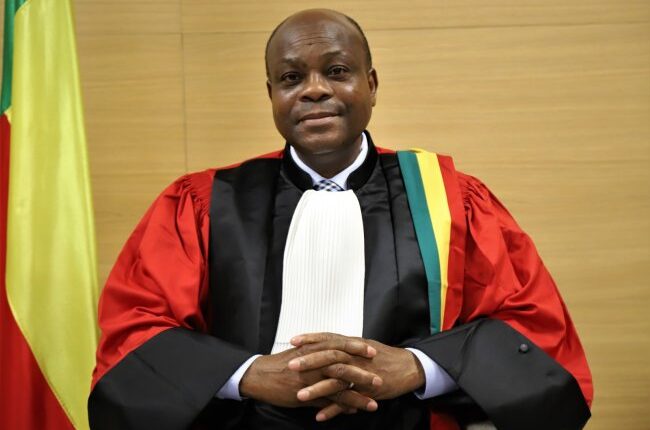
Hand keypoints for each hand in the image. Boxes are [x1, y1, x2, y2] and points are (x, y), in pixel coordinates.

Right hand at [239, 339, 379, 413]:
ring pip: (339, 385)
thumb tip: (334, 359)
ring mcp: (310, 378)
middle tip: (379, 377)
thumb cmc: (279, 364)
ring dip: (358, 393)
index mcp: (314, 349)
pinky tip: (354, 411)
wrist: (259, 375)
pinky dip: (342, 406)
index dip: (356, 347)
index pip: (339, 345)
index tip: (372, 349)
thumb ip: (318, 356)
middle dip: (362, 371)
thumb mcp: (300, 354)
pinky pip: (328, 401)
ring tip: (374, 400)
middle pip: (343, 364)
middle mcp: (314, 361)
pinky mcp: (305, 394)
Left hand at [289, 333, 425, 419]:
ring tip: (300, 395)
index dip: (311, 339)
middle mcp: (356, 357)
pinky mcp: (368, 391)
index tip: (294, 340)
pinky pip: (349, 401)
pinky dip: (334, 409)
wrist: (409, 367)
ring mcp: (362, 374)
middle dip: (309, 361)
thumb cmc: (384, 356)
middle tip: (290, 365)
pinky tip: (320, 416)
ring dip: (317, 389)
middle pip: (330, 357)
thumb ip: (344, 346)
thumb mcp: (363, 347)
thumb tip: (326, 343)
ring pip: (337, 381)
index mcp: (353, 345)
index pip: (329, 338)